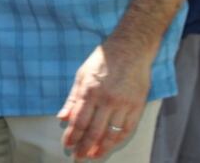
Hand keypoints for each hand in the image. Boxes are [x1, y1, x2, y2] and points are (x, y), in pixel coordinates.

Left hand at [57, 43, 150, 159]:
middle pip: (94, 131)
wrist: (130, 48)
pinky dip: (118, 140)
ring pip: (111, 133)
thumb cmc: (103, 60)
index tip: (67, 146)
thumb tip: (62, 117)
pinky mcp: (137, 105)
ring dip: (101, 148)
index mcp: (90, 91)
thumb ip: (73, 98)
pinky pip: (127, 129)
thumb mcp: (82, 74)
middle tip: (78, 157)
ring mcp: (124, 103)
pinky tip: (110, 145)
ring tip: (93, 155)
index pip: (79, 121)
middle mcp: (107, 99)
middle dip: (84, 147)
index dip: (72, 136)